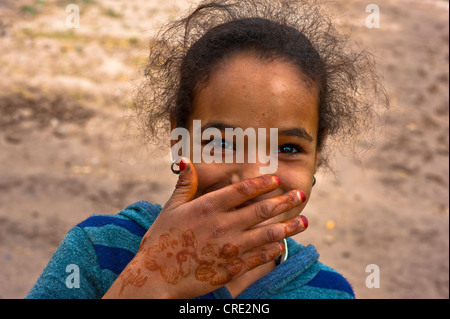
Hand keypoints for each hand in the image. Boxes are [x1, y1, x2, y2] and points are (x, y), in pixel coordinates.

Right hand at [104, 158, 307, 298]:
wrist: (154, 277)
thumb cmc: (160, 240)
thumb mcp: (170, 208)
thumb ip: (184, 185)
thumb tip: (185, 161)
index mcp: (207, 208)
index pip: (242, 191)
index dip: (262, 184)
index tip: (276, 180)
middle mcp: (222, 225)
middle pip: (261, 210)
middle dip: (285, 201)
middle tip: (301, 194)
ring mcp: (229, 248)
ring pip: (267, 234)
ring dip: (288, 226)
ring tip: (304, 221)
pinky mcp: (231, 268)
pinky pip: (258, 257)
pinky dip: (273, 250)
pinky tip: (283, 245)